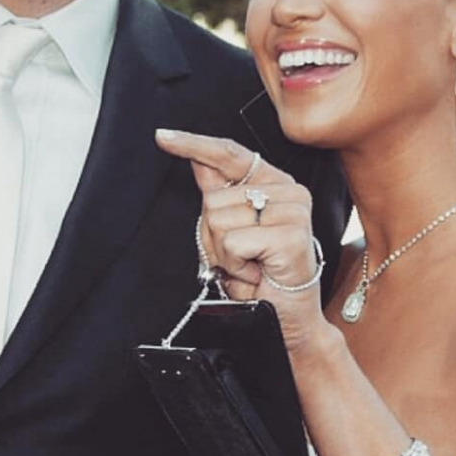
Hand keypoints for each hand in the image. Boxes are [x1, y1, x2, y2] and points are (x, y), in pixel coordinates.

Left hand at [155, 129, 325, 349]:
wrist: (285, 319)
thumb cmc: (261, 276)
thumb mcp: (231, 230)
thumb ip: (218, 192)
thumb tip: (197, 159)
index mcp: (275, 184)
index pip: (229, 154)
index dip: (194, 143)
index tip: (162, 137)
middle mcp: (289, 192)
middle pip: (213, 199)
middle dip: (213, 236)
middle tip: (239, 257)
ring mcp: (293, 211)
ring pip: (219, 220)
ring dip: (224, 253)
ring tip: (249, 265)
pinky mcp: (291, 235)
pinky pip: (233, 242)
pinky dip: (235, 266)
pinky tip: (256, 273)